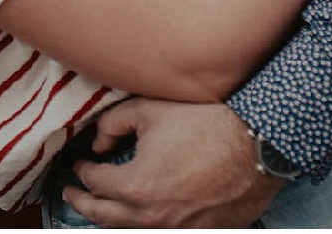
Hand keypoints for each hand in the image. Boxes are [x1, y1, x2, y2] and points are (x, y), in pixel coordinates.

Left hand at [63, 99, 285, 227]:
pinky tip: (142, 215)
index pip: (94, 183)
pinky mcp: (202, 233)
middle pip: (104, 217)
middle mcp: (152, 217)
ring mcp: (178, 230)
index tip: (81, 164)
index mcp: (135, 187)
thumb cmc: (206, 124)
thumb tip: (99, 142)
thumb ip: (113, 125)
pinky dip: (145, 225)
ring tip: (101, 208)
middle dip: (83, 204)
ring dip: (111, 220)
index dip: (82, 171)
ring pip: (131, 232)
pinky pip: (164, 233)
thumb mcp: (148, 111)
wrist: (258, 144)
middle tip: (72, 195)